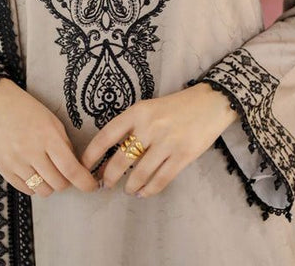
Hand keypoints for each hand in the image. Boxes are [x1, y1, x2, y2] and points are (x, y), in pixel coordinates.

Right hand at [0, 78, 98, 198]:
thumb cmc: (28, 110)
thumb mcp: (53, 122)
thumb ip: (65, 145)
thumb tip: (76, 168)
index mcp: (48, 136)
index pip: (70, 169)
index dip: (84, 182)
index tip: (92, 186)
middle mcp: (31, 152)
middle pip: (58, 184)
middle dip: (67, 181)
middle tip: (66, 172)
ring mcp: (16, 162)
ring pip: (42, 191)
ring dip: (50, 185)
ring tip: (48, 171)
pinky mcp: (4, 170)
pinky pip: (26, 190)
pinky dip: (34, 185)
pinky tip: (34, 171)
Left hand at [79, 82, 237, 197]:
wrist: (210, 102)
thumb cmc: (177, 105)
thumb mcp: (150, 107)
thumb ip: (132, 125)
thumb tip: (112, 153)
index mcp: (138, 111)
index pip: (107, 135)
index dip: (92, 154)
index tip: (84, 167)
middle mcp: (150, 126)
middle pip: (120, 159)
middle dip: (109, 176)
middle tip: (105, 184)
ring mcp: (167, 142)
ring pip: (140, 173)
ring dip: (129, 186)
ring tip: (127, 189)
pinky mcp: (183, 155)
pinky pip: (160, 179)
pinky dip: (149, 190)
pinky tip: (143, 192)